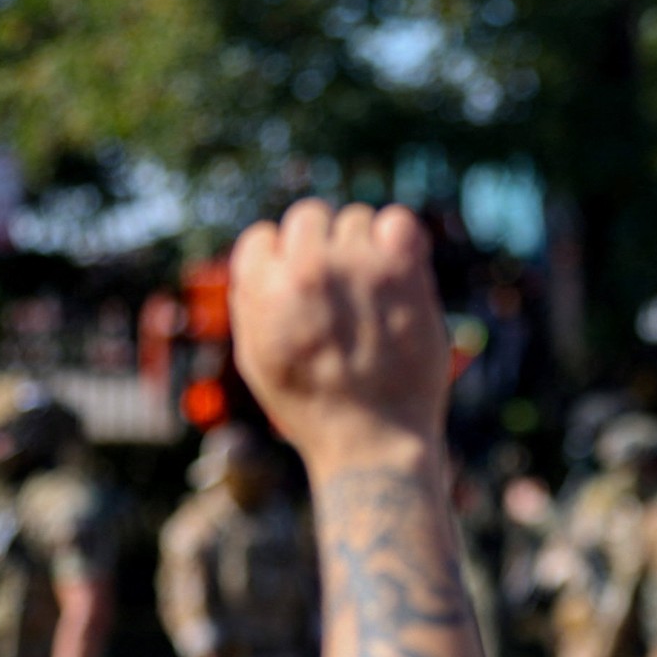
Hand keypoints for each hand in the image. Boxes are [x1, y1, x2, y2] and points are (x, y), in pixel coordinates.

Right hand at [229, 200, 449, 471]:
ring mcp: (356, 266)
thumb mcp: (257, 359)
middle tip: (340, 289)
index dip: (280, 262)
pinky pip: (399, 221)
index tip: (301, 291)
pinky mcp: (402, 271)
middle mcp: (306, 269)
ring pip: (357, 219)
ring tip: (373, 292)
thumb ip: (253, 301)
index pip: (262, 237)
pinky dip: (400, 239)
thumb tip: (264, 256)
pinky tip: (399, 271)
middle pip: (309, 216)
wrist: (373, 440)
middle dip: (321, 247)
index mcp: (262, 289)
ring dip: (363, 247)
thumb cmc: (314, 408)